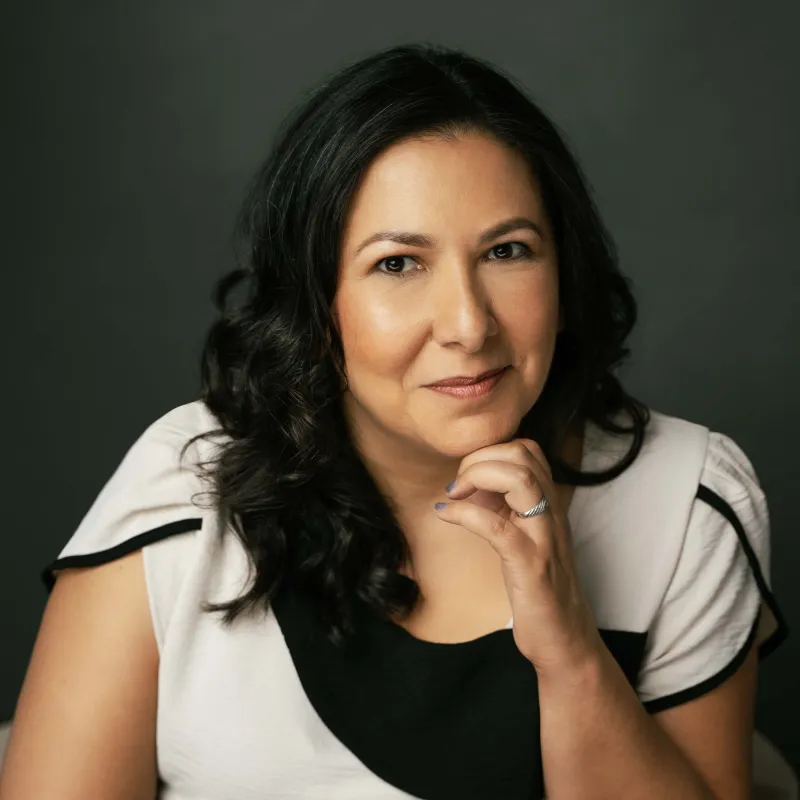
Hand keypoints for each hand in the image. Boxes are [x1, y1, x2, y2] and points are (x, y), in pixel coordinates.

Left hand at [434, 438, 603, 675]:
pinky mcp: (530, 566)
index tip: (467, 474)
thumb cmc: (540, 589)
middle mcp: (552, 514)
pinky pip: (496, 527)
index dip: (491, 450)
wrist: (566, 641)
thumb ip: (509, 508)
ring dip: (477, 476)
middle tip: (457, 485)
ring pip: (520, 480)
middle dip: (480, 458)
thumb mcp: (527, 537)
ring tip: (454, 494)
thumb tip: (471, 484)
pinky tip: (445, 516)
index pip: (528, 449)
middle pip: (523, 455)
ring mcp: (543, 538)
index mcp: (549, 505)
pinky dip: (464, 514)